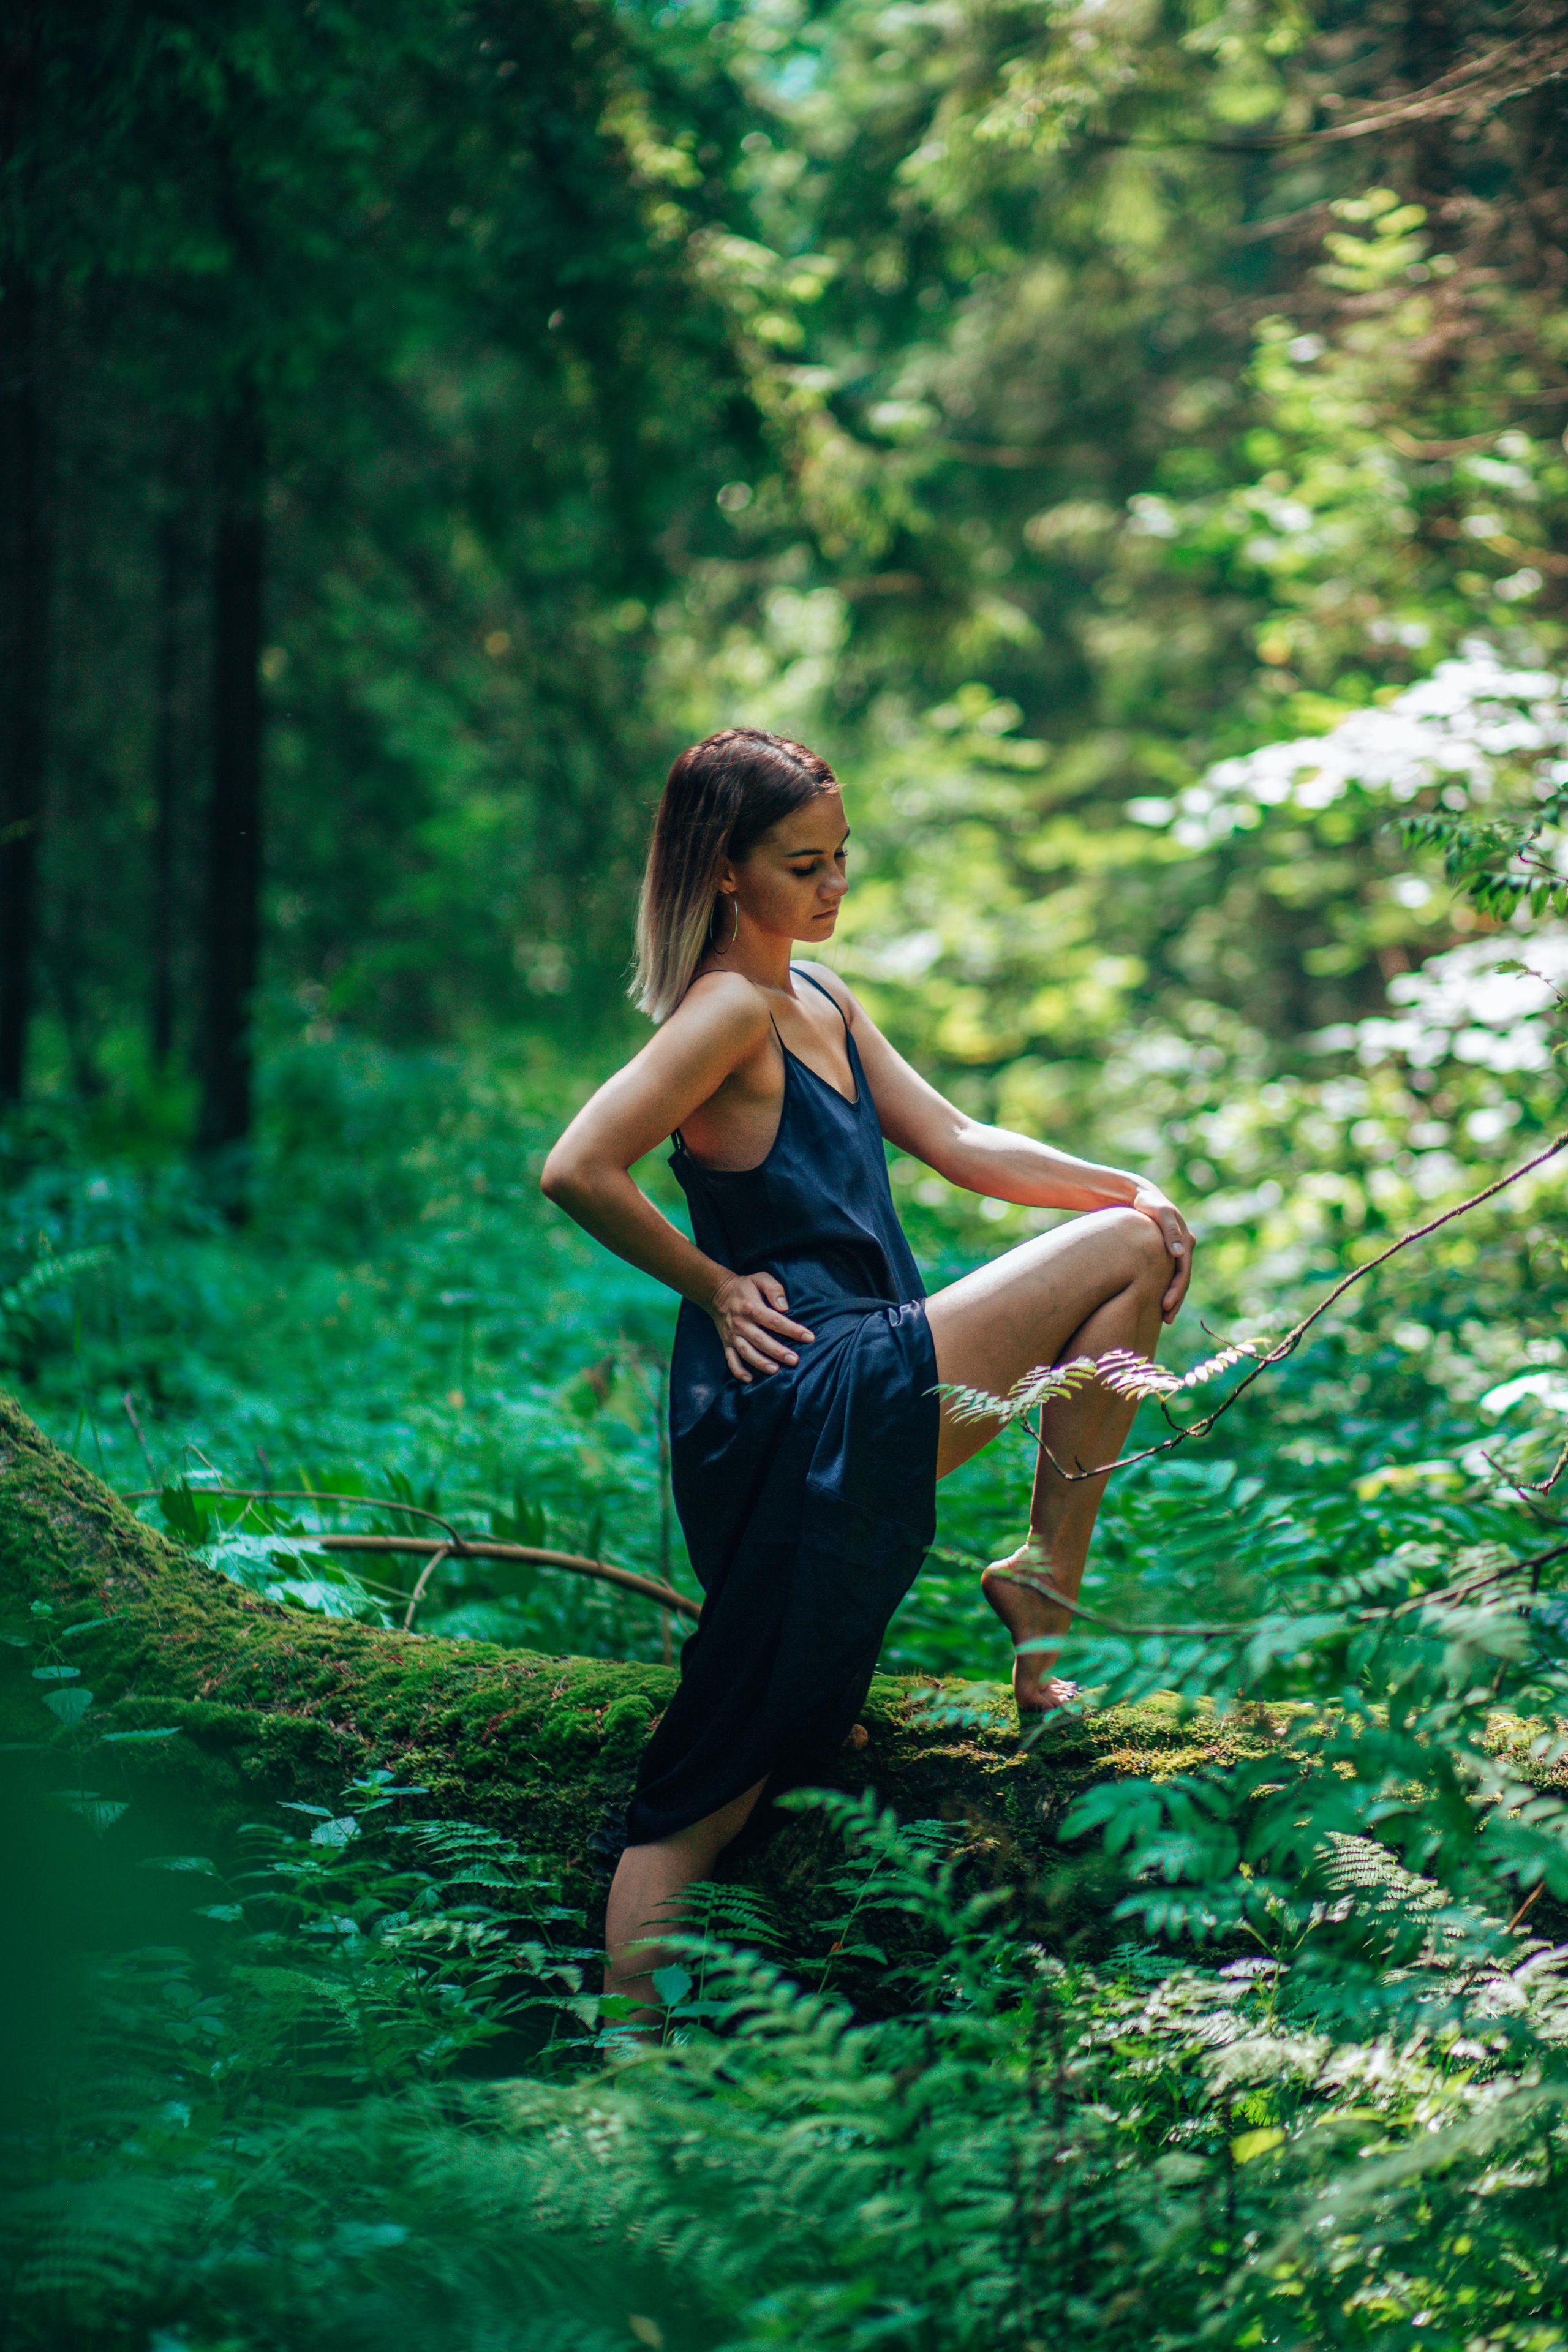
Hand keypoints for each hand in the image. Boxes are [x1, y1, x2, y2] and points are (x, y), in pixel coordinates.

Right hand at [707, 1271, 814, 1382]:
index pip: (775, 1321)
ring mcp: (733, 1335)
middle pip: (761, 1340)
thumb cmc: (745, 1287)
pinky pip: (730, 1359)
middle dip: (778, 1351)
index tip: (809, 1337)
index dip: (792, 1330)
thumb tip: (784, 1307)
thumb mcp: (760, 1278)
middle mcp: (741, 1323)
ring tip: (775, 1370)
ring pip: (746, 1352)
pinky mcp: (726, 1343)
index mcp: (751, 1307)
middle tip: (794, 1360)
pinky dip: (738, 1371)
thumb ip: (774, 1289)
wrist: (718, 1293)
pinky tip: (750, 1379)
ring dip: (760, 1363)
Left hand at [1130, 1184, 1193, 1322]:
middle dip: (1176, 1301)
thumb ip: (1169, 1230)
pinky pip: (1168, 1274)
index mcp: (1186, 1240)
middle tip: (1165, 1320)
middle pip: (1183, 1280)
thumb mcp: (1159, 1211)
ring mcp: (1177, 1251)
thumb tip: (1179, 1253)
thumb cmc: (1147, 1203)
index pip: (1184, 1272)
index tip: (1165, 1306)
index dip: (1176, 1290)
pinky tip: (1157, 1302)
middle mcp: (1185, 1247)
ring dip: (1173, 1299)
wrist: (1139, 1195)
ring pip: (1177, 1280)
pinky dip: (1165, 1289)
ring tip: (1164, 1318)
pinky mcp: (1166, 1253)